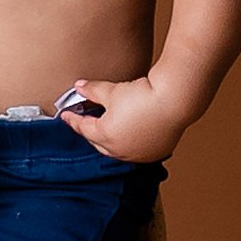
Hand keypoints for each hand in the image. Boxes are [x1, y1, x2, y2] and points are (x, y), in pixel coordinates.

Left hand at [61, 78, 182, 162]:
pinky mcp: (156, 152)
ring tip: (109, 130)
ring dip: (111, 141)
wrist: (175, 100)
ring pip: (118, 150)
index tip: (65, 115)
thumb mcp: (112, 90)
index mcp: (105, 136)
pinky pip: (138, 152)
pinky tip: (130, 137)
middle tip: (86, 122)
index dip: (73, 120)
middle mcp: (120, 150)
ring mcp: (139, 154)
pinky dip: (130, 145)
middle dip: (91, 133)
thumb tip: (79, 86)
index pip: (83, 128)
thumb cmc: (144, 95)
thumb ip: (92, 90)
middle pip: (99, 142)